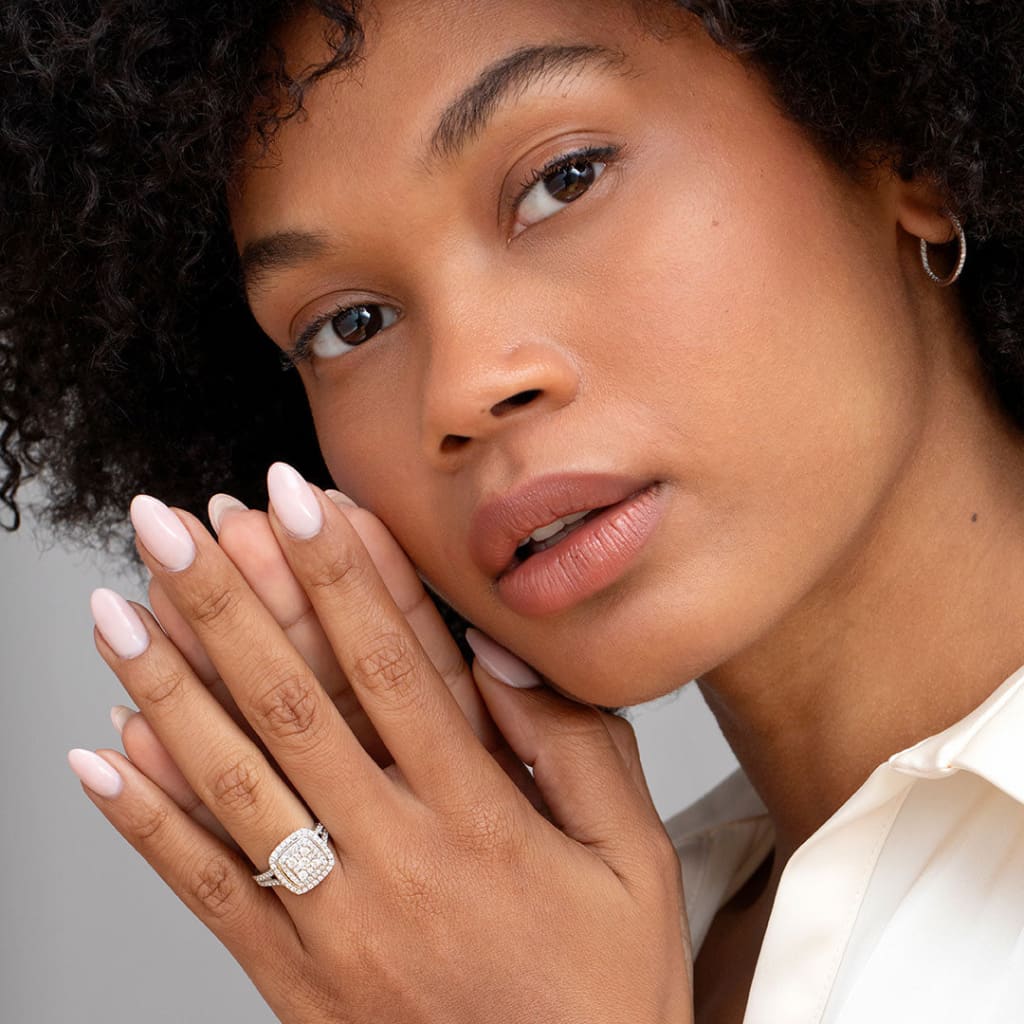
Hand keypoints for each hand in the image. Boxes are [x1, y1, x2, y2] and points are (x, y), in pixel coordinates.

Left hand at [72, 462, 693, 1022]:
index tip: (298, 500)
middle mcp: (397, 858)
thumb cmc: (607, 988)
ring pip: (234, 784)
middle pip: (297, 704)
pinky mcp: (294, 979)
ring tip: (117, 611)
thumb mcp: (634, 862)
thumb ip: (576, 750)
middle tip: (173, 524)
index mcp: (484, 819)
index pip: (399, 666)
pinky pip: (209, 891)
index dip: (344, 575)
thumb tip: (498, 657)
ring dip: (168, 687)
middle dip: (230, 601)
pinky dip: (145, 822)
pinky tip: (97, 755)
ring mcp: (333, 922)